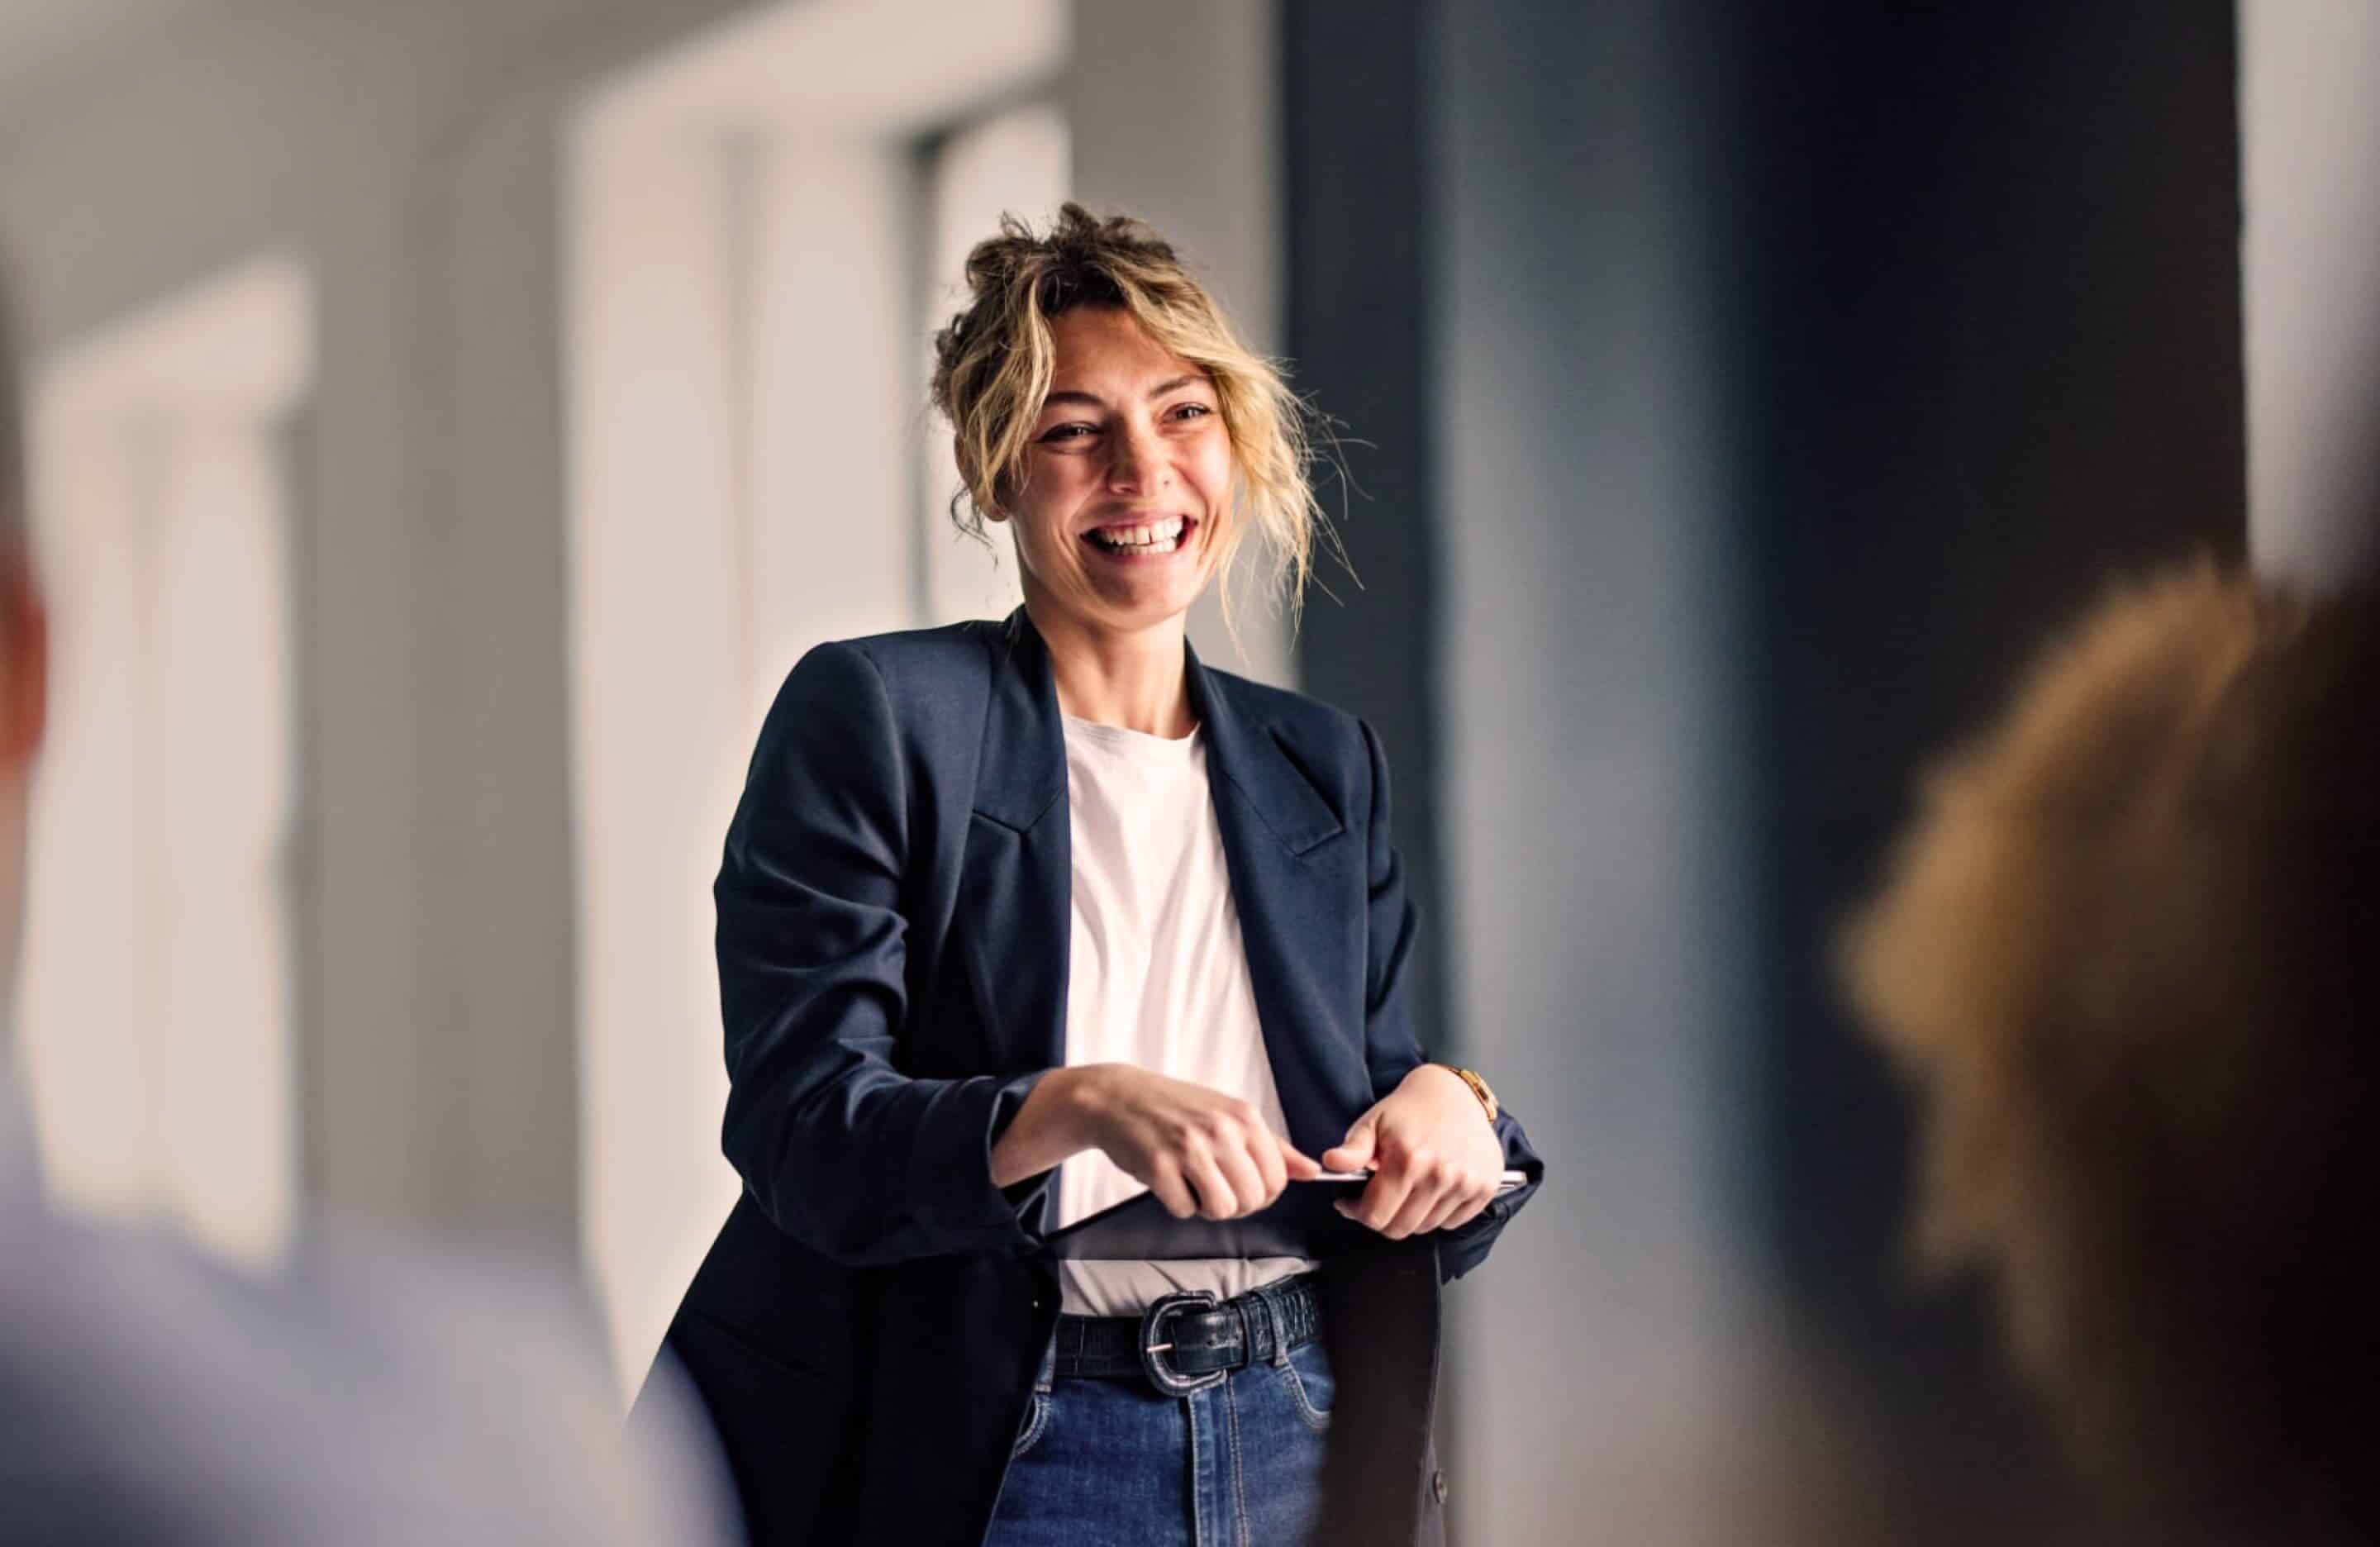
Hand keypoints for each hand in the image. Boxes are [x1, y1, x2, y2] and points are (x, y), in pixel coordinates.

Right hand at [1073, 1065, 1323, 1219]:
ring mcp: (1189, 1148)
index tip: (1241, 1185)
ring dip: (1206, 1206)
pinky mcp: (1159, 1166)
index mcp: (1244, 1117)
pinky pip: (1184, 1210)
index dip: (1261, 1194)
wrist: (1117, 1097)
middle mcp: (1221, 1130)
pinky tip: (1167, 1180)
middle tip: (1211, 1185)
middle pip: (1252, 1199)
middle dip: (1234, 1204)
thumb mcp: (1228, 1114)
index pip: (1277, 1179)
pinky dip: (1176, 1204)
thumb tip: (1312, 1171)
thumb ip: (1272, 1146)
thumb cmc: (1176, 1107)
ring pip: (1222, 1209)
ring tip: (1191, 1183)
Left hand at [1323, 1065, 1503, 1238]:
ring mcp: (1466, 1183)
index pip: (1376, 1215)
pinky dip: (1439, 1215)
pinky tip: (1431, 1191)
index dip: (1357, 1213)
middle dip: (1382, 1219)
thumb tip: (1331, 1163)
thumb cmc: (1409, 1109)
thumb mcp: (1372, 1122)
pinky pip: (1453, 1222)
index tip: (1352, 1203)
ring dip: (1411, 1216)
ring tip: (1406, 1190)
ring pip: (1427, 1227)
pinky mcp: (1485, 1187)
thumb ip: (1352, 1149)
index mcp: (1409, 1159)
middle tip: (1378, 1199)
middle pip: (1401, 1228)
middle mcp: (1440, 1175)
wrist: (1454, 1094)